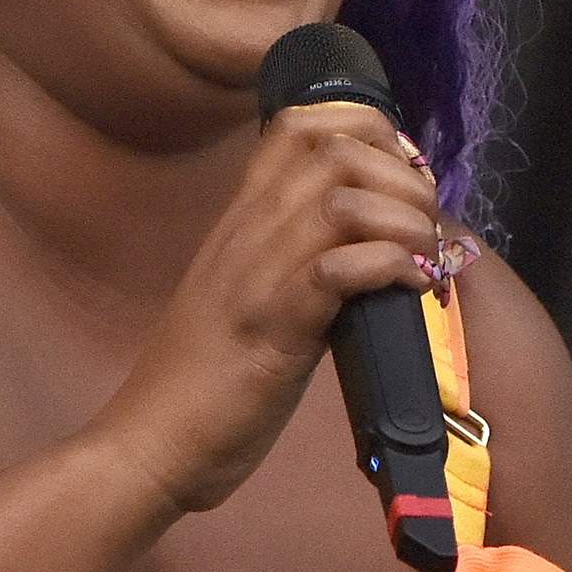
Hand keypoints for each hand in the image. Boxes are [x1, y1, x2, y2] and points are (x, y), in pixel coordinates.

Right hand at [97, 101, 444, 524]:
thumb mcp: (247, 300)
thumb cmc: (200, 385)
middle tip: (423, 222)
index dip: (367, 130)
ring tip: (423, 256)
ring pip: (342, 200)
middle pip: (334, 149)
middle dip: (400, 174)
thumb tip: (366, 249)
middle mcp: (244, 234)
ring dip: (403, 219)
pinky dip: (390, 267)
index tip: (399, 174)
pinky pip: (339, 268)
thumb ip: (294, 263)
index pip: (298, 126)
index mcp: (238, 222)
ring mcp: (256, 278)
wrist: (148, 445)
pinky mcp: (272, 328)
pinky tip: (411, 289)